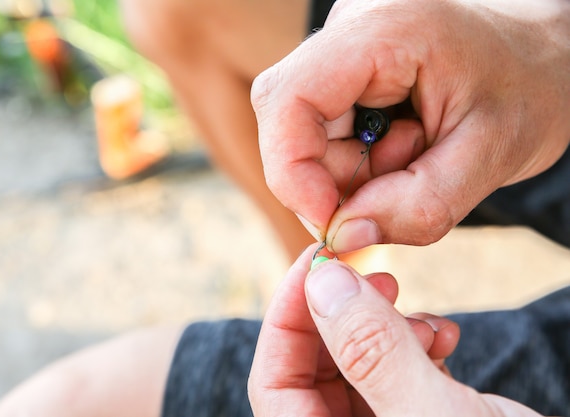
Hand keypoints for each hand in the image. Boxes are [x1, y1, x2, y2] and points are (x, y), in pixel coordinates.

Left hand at [248, 247, 542, 415]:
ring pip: (358, 364)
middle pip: (314, 369)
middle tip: (375, 277)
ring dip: (386, 328)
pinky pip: (397, 373)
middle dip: (341, 315)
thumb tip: (322, 283)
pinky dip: (416, 345)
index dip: (286, 316)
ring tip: (424, 322)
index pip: (273, 383)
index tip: (316, 263)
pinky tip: (444, 337)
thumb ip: (372, 353)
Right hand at [251, 0, 569, 252]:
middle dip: (331, 179)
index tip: (332, 221)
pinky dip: (356, 162)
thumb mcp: (492, 156)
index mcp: (386, 31)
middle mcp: (351, 28)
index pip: (288, 99)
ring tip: (417, 158)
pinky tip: (404, 148)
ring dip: (351, 173)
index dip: (292, 171)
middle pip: (289, 122)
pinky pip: (322, 133)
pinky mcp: (343, 69)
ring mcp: (343, 47)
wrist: (543, 57)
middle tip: (396, 192)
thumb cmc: (530, 91)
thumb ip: (419, 206)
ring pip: (303, 134)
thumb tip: (342, 235)